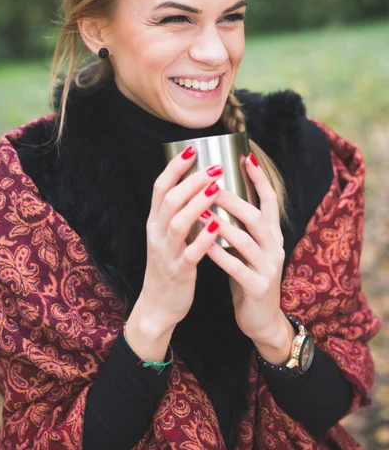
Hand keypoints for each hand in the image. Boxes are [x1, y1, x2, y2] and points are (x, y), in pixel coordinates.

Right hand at [139, 147, 223, 334]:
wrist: (157, 305)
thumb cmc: (168, 266)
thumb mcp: (166, 236)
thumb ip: (177, 214)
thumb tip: (195, 186)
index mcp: (154, 222)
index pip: (160, 188)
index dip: (174, 168)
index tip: (192, 150)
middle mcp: (157, 234)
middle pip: (170, 200)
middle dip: (191, 181)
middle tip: (214, 167)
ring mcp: (166, 253)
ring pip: (178, 223)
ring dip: (197, 204)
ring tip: (217, 188)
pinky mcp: (178, 272)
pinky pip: (190, 253)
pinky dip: (204, 239)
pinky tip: (218, 227)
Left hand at [198, 152, 291, 357]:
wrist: (262, 319)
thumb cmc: (248, 276)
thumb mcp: (249, 247)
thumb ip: (241, 224)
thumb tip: (220, 192)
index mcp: (273, 234)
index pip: (270, 199)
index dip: (259, 178)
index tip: (244, 156)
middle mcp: (275, 247)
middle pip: (256, 216)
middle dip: (233, 198)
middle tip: (211, 183)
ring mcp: (269, 267)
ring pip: (246, 240)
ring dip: (222, 223)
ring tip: (201, 210)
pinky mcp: (258, 287)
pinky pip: (237, 267)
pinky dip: (219, 254)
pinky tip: (203, 244)